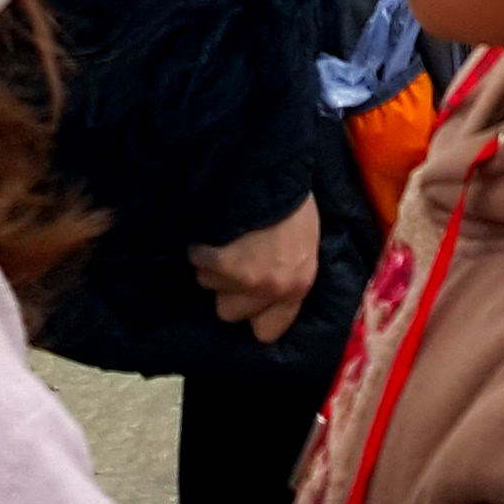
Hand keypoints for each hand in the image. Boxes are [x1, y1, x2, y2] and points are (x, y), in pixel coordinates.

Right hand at [193, 200, 318, 341]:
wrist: (272, 172)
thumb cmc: (293, 203)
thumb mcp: (305, 243)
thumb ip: (289, 274)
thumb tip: (269, 291)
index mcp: (297, 285)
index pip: (267, 331)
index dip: (253, 317)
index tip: (248, 300)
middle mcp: (270, 289)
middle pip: (229, 312)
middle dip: (226, 290)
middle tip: (232, 264)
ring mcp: (243, 278)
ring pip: (209, 285)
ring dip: (212, 265)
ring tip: (225, 239)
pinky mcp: (219, 262)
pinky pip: (198, 263)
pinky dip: (199, 248)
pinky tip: (211, 231)